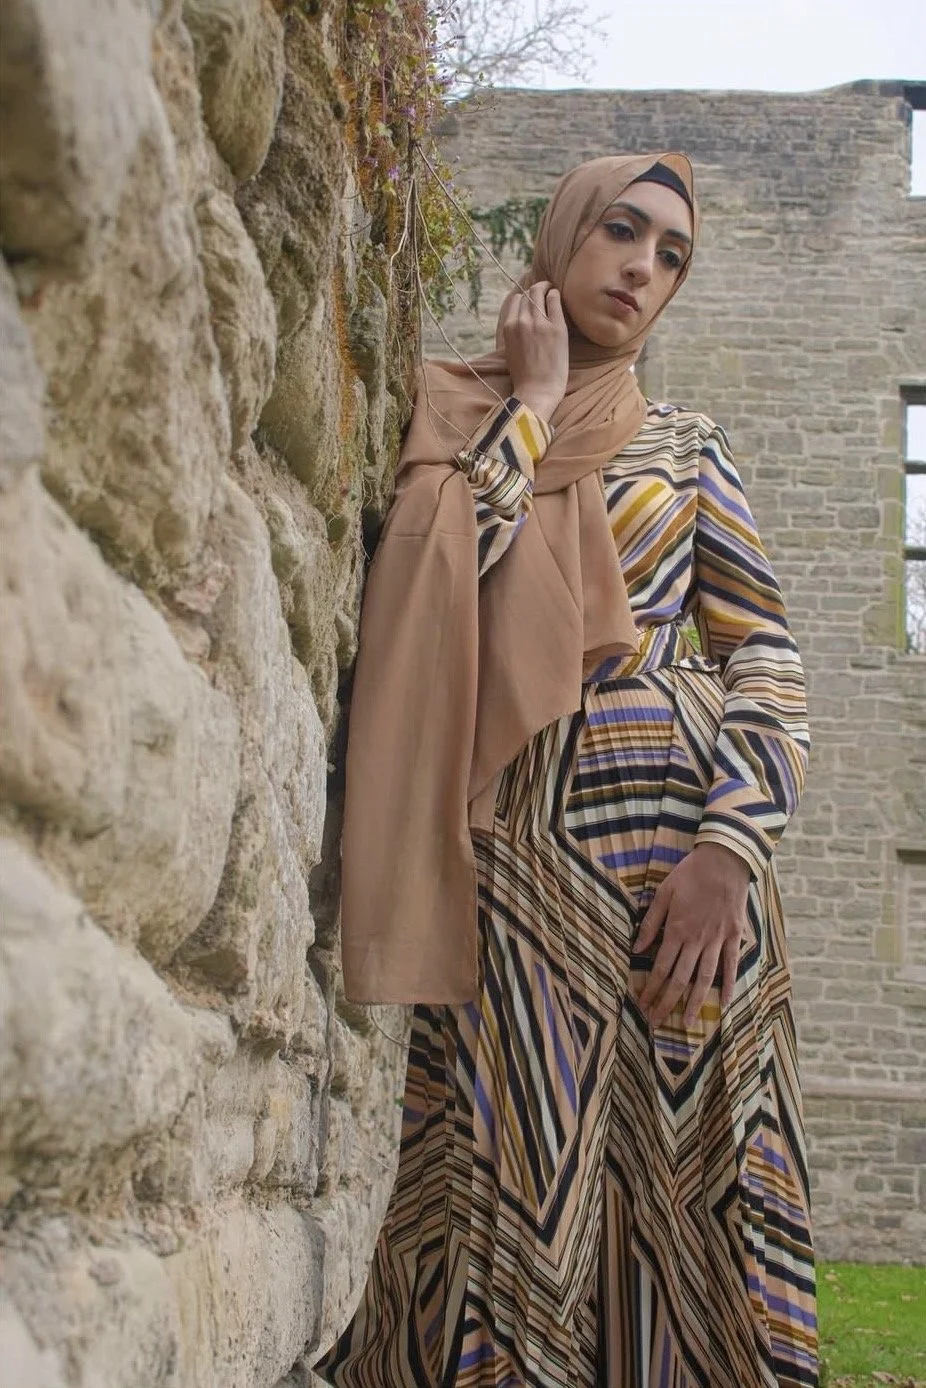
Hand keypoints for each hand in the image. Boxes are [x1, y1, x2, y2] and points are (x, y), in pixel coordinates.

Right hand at [496, 280, 568, 423]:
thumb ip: (512, 332)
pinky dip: (555, 294)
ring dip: (545, 288)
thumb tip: (518, 319)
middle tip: (543, 291)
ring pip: (539, 293)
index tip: (530, 299)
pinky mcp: (556, 327)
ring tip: (550, 290)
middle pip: (527, 294)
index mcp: (508, 327)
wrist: (537, 391)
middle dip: (535, 290)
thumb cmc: (524, 376)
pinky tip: (557, 296)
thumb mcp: (510, 350)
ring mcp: (539, 323)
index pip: (515, 300)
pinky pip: (554, 299)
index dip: (523, 297)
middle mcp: (522, 321)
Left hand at [634, 843, 750, 1027]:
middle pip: (680, 978)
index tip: (643, 1004)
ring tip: (687, 1022)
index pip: (661, 967)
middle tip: (657, 1022)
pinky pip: (731, 965)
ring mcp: (717, 940)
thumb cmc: (690, 874)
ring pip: (704, 978)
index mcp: (677, 930)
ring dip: (694, 1002)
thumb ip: (650, 923)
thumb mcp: (663, 893)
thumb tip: (636, 948)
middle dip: (667, 1002)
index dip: (651, 988)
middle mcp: (697, 940)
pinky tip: (723, 1002)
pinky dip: (728, 985)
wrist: (724, 860)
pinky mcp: (734, 936)